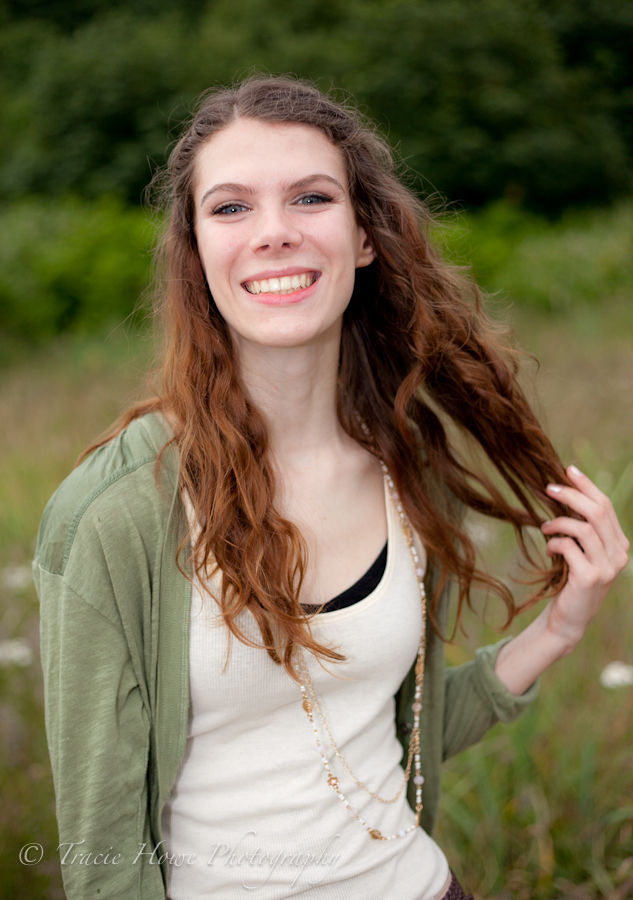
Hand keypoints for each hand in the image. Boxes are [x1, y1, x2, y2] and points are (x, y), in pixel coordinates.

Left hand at [541, 465, 629, 650]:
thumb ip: (583, 528)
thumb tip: (565, 492)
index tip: (568, 470)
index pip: (606, 506)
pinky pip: (570, 547)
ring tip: (545, 527)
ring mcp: (607, 567)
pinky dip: (555, 542)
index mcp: (619, 544)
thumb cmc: (572, 579)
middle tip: (548, 488)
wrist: (569, 619)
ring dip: (559, 522)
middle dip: (571, 495)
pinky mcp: (590, 577)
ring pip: (583, 528)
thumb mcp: (583, 551)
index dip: (587, 485)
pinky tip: (549, 548)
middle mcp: (619, 554)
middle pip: (597, 512)